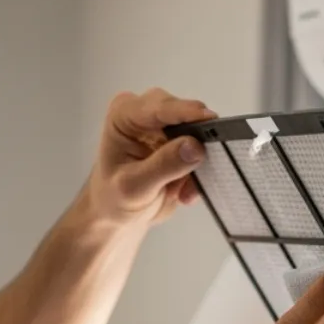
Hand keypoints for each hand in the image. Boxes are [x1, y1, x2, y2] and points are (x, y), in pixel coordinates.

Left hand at [84, 88, 215, 229]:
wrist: (117, 216)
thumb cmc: (113, 199)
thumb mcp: (134, 188)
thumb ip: (164, 165)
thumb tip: (195, 146)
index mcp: (124, 115)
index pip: (159, 107)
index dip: (186, 112)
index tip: (209, 119)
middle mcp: (146, 113)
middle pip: (182, 113)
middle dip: (194, 139)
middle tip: (198, 166)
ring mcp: (166, 127)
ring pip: (197, 131)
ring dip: (197, 161)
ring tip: (184, 190)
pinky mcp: (182, 142)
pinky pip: (202, 150)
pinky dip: (198, 172)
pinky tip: (183, 192)